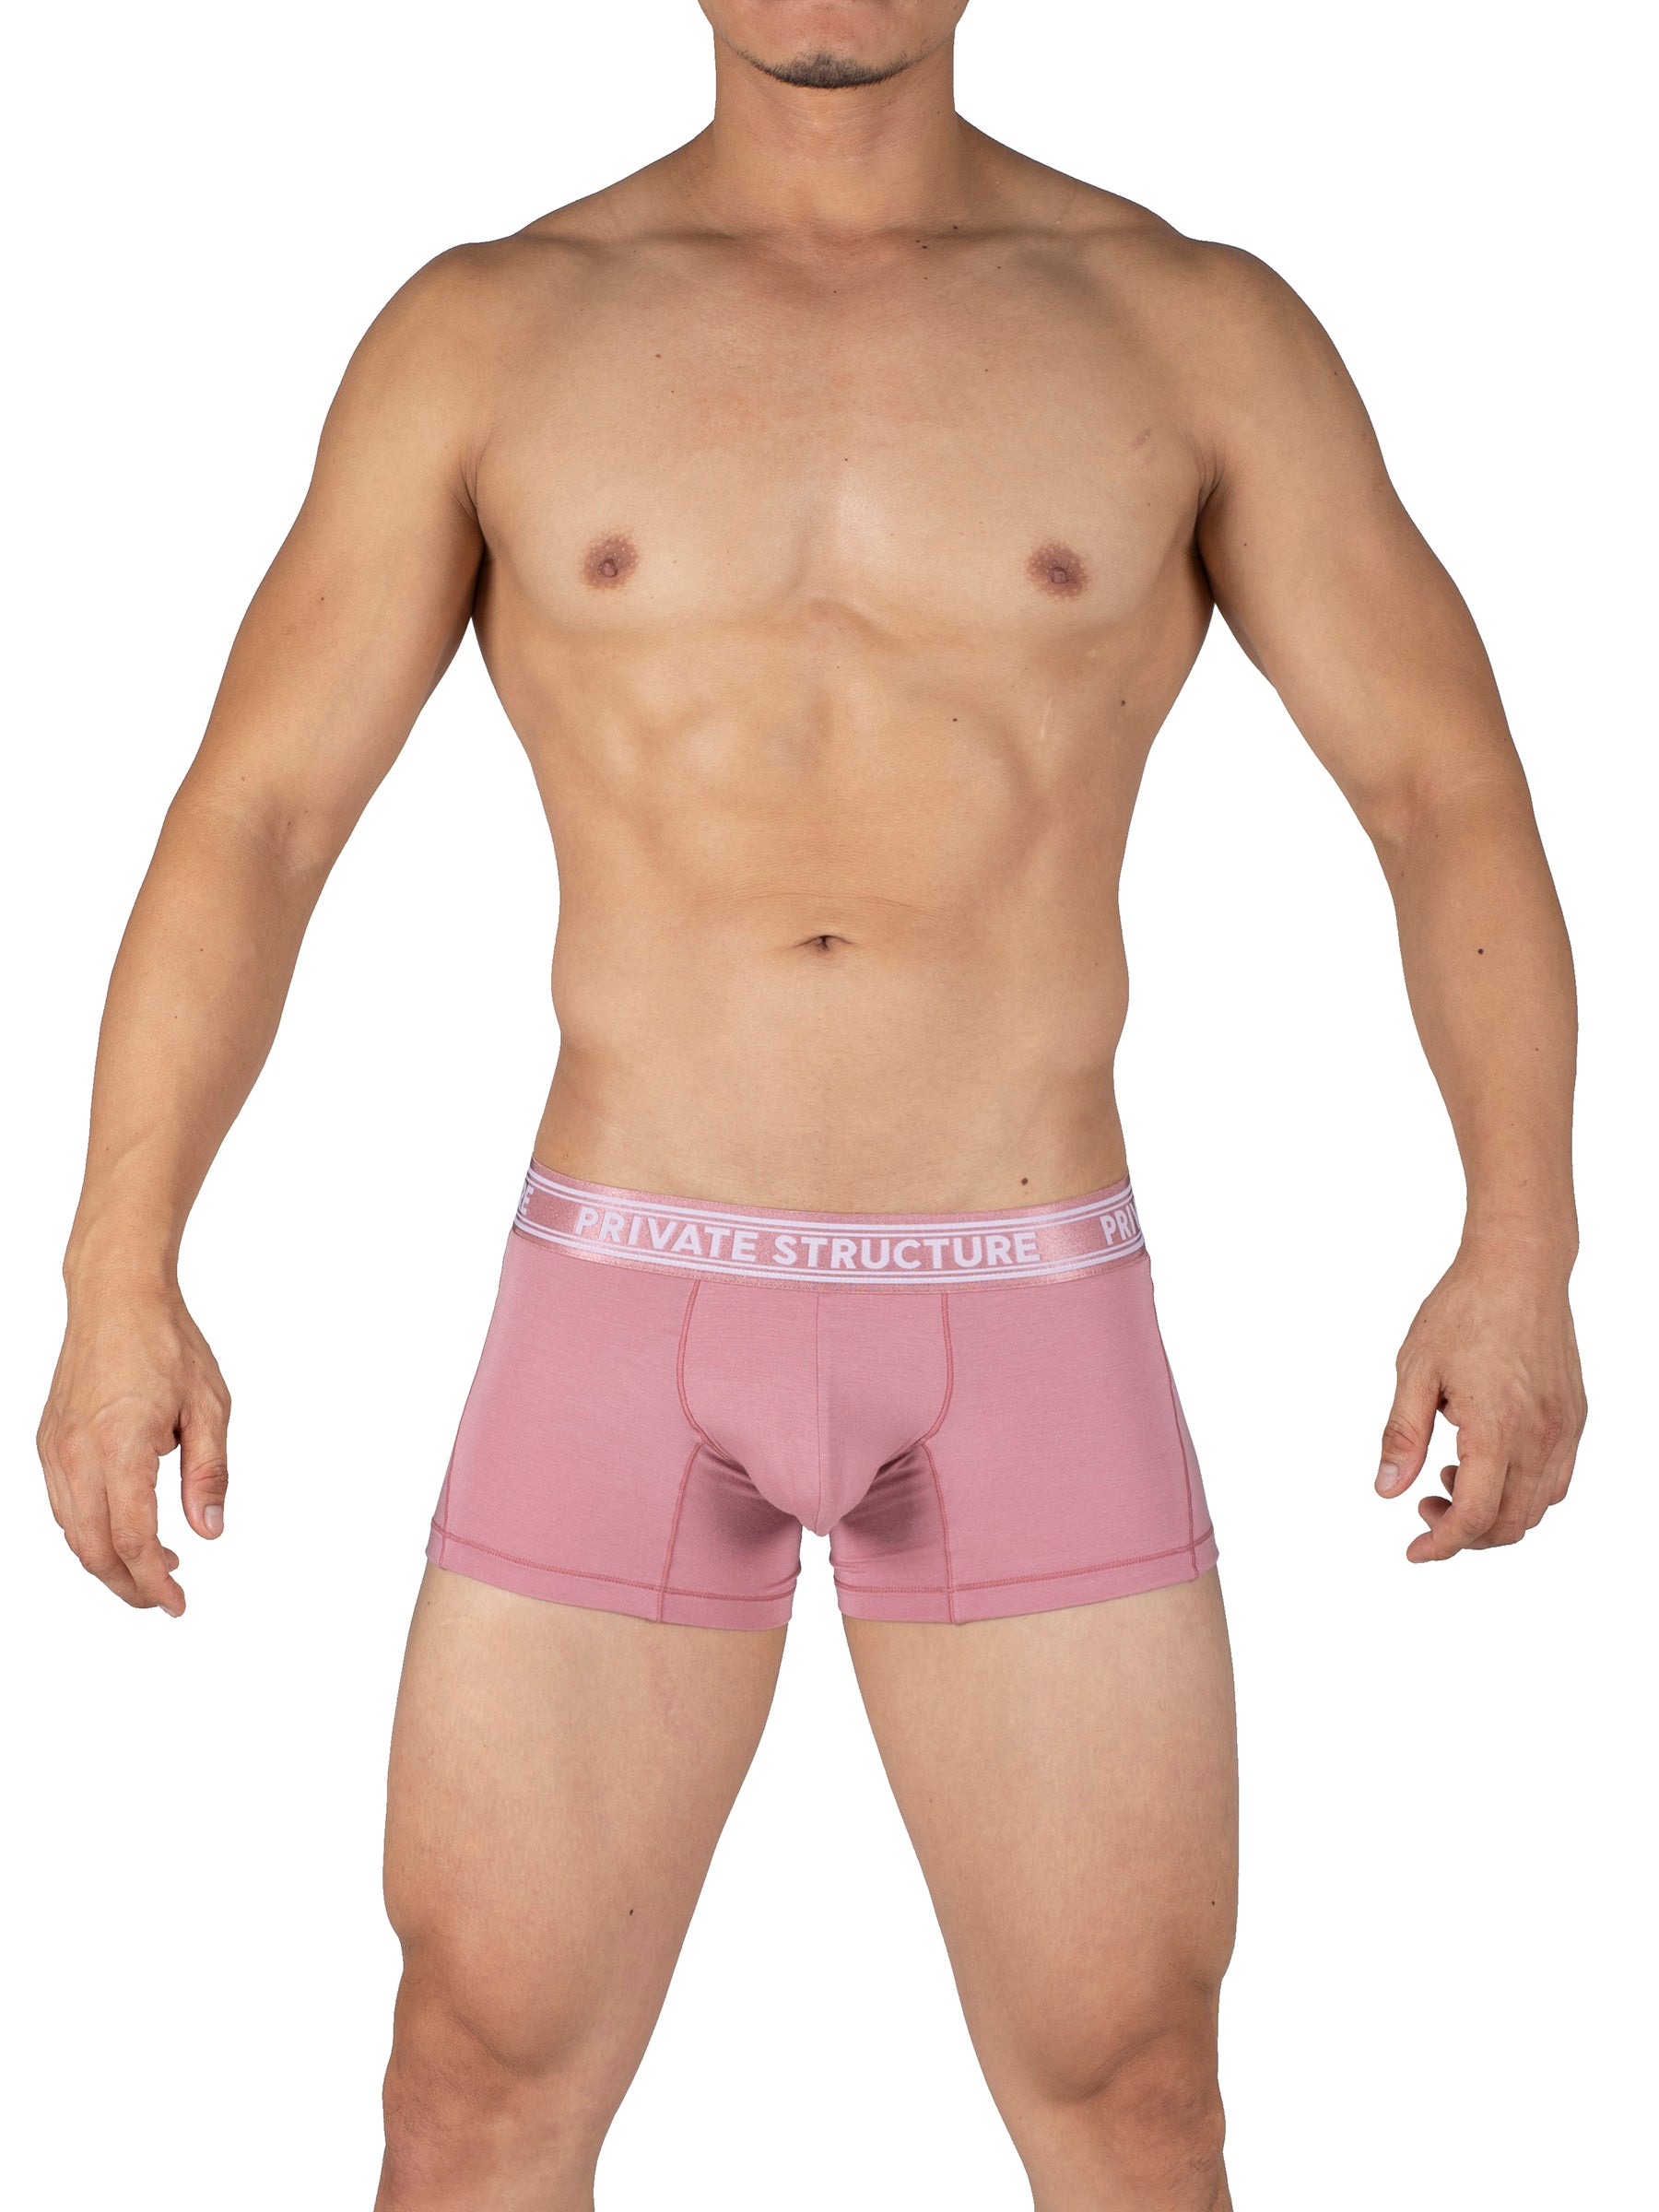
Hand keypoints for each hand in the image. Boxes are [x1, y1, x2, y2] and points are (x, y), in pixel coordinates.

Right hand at [38, 1283, 230, 1615]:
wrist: (116, 1297)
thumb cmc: (166, 1343)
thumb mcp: (211, 1405)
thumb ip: (209, 1473)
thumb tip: (209, 1531)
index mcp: (121, 1444)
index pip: (132, 1537)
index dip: (154, 1581)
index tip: (178, 1603)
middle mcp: (77, 1452)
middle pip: (92, 1548)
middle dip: (128, 1584)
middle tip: (165, 1598)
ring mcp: (55, 1448)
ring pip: (72, 1531)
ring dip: (107, 1562)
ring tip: (154, 1567)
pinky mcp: (48, 1442)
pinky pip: (63, 1504)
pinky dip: (89, 1531)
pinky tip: (123, 1530)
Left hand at [1375, 1243, 1584, 1560]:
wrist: (1519, 1266)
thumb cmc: (1464, 1310)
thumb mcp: (1415, 1370)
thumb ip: (1402, 1436)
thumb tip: (1386, 1492)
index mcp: (1497, 1429)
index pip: (1475, 1516)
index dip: (1442, 1544)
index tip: (1413, 1550)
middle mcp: (1540, 1436)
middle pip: (1510, 1524)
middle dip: (1464, 1533)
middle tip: (1424, 1504)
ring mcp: (1564, 1427)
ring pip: (1538, 1507)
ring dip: (1495, 1515)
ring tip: (1452, 1477)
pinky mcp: (1574, 1415)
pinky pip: (1556, 1478)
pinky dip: (1523, 1491)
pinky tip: (1488, 1462)